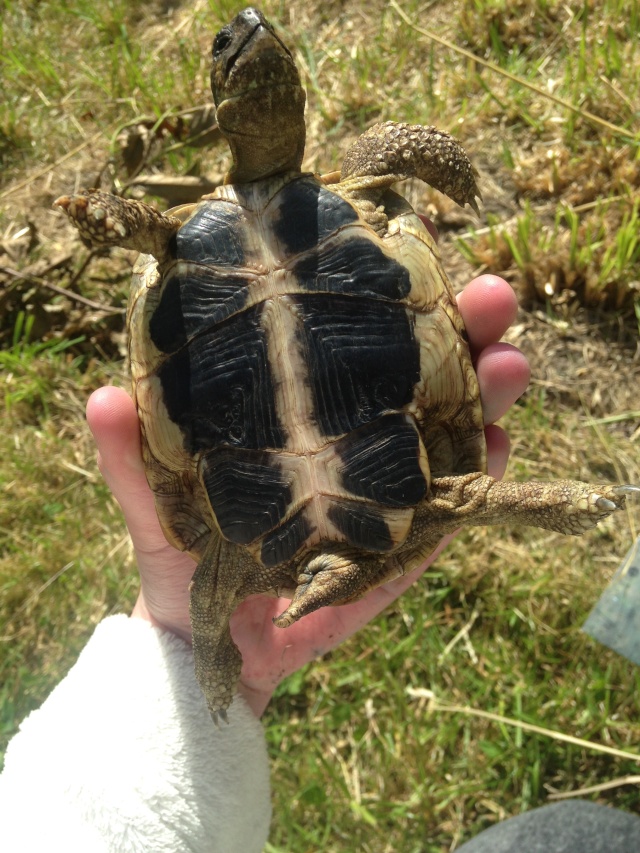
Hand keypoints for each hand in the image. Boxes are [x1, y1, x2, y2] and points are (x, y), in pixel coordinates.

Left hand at [87, 273, 528, 716]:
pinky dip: (488, 466)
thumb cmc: (183, 555)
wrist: (215, 640)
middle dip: (461, 324)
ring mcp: (393, 477)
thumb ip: (130, 454)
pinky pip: (464, 494)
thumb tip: (102, 396)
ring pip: (457, 418)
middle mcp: (355, 428)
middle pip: (420, 364)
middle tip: (488, 295)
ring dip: (491, 386)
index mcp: (299, 404)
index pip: (349, 334)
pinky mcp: (415, 533)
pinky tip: (500, 443)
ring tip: (508, 360)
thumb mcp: (153, 500)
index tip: (408, 246)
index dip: (384, 291)